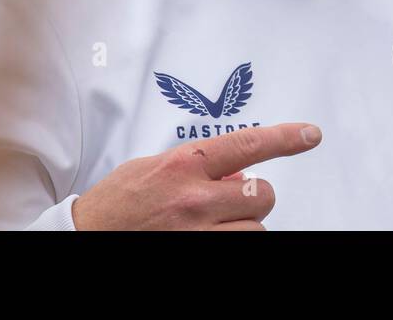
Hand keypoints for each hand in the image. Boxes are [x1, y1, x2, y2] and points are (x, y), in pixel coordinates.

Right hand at [70, 122, 321, 229]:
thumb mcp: (152, 168)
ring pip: (256, 230)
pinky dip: (230, 242)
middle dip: (253, 199)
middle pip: (262, 195)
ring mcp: (196, 234)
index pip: (248, 145)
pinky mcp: (196, 257)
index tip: (310, 134)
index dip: (286, 138)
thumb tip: (234, 171)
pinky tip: (211, 237)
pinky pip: (238, 249)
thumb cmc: (116, 204)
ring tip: (213, 227)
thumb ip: (195, 166)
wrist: (82, 238)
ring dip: (242, 227)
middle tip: (230, 203)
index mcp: (184, 165)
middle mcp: (195, 199)